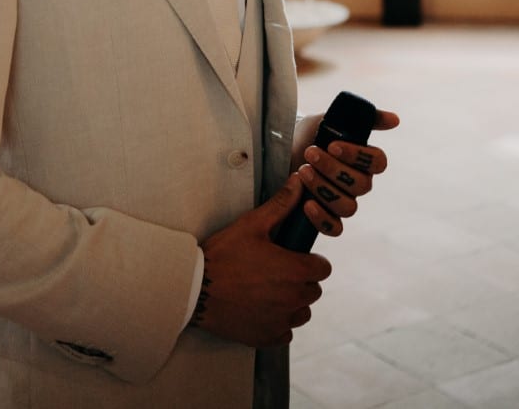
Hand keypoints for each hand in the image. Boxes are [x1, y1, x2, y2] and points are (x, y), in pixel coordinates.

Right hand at [193, 176, 331, 346]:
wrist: (195, 289)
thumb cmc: (223, 254)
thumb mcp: (251, 225)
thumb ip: (280, 205)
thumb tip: (299, 181)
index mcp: (294, 271)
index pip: (323, 269)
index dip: (311, 260)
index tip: (295, 256)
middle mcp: (293, 300)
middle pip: (313, 291)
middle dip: (301, 280)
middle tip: (277, 269)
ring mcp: (280, 322)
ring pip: (301, 312)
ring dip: (292, 302)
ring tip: (269, 289)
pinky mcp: (267, 337)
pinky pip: (285, 332)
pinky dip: (277, 322)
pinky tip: (259, 308)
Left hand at [294, 108, 399, 237]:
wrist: (281, 148)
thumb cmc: (309, 133)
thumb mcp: (331, 119)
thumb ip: (364, 118)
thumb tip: (395, 120)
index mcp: (362, 160)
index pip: (378, 163)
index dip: (358, 156)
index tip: (333, 145)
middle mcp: (357, 183)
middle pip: (361, 186)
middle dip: (333, 169)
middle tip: (309, 153)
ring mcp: (342, 201)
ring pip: (348, 207)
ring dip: (324, 189)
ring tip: (302, 171)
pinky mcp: (325, 216)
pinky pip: (335, 229)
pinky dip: (322, 218)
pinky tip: (307, 203)